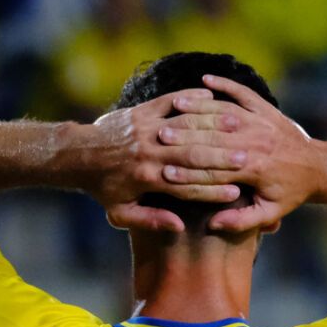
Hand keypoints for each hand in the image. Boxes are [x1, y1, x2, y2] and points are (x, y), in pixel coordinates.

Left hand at [81, 91, 244, 232]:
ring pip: (185, 127)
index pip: (187, 187)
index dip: (213, 192)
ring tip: (239, 128)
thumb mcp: (121, 213)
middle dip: (221, 158)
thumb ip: (150, 221)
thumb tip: (178, 227)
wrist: (78, 154)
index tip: (237, 195)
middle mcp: (148, 153)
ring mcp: (145, 129)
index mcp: (147, 180)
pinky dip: (192, 100)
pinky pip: (170, 102)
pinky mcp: (142, 112)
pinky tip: (213, 99)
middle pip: (192, 156)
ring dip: (213, 126)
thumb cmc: (102, 188)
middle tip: (248, 160)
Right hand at [151, 74, 326, 233]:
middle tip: (159, 135)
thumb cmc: (291, 193)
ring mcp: (261, 122)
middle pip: (214, 137)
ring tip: (174, 106)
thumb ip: (242, 221)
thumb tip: (214, 225)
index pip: (214, 170)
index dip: (189, 172)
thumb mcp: (270, 212)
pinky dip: (224, 84)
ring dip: (198, 107)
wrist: (318, 167)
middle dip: (186, 136)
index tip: (164, 172)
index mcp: (255, 169)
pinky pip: (242, 92)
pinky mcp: (265, 109)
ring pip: (225, 111)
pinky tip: (205, 80)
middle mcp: (257, 142)